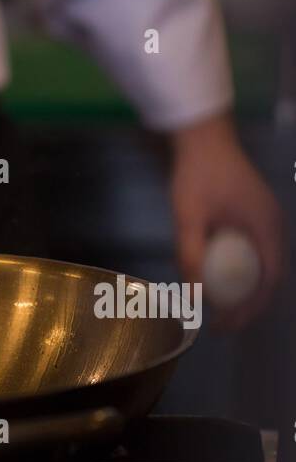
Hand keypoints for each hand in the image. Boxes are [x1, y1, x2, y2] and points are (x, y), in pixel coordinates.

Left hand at [170, 115, 285, 328]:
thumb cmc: (197, 173)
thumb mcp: (189, 215)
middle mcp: (274, 226)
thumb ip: (190, 253)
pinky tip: (217, 278)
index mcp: (268, 228)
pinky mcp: (255, 214)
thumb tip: (193, 295)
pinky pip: (254, 251)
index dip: (249, 309)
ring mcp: (267, 219)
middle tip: (218, 323)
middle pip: (268, 277)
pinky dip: (240, 270)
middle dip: (246, 305)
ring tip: (218, 308)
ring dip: (243, 289)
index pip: (268, 282)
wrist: (202, 136)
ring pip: (261, 265)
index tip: (225, 325)